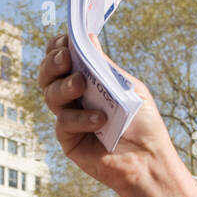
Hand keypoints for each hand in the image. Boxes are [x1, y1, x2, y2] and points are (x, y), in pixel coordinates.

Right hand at [38, 34, 196, 196]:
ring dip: (64, 86)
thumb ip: (104, 66)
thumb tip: (88, 37)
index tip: (65, 41)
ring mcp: (69, 118)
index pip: (61, 59)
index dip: (57, 48)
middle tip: (65, 58)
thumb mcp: (127, 87)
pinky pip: (64, 122)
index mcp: (87, 81)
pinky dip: (80, 118)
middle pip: (47, 75)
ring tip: (81, 84)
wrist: (149, 160)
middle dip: (51, 63)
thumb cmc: (142, 123)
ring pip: (50, 95)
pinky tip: (100, 121)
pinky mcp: (68, 140)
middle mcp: (74, 98)